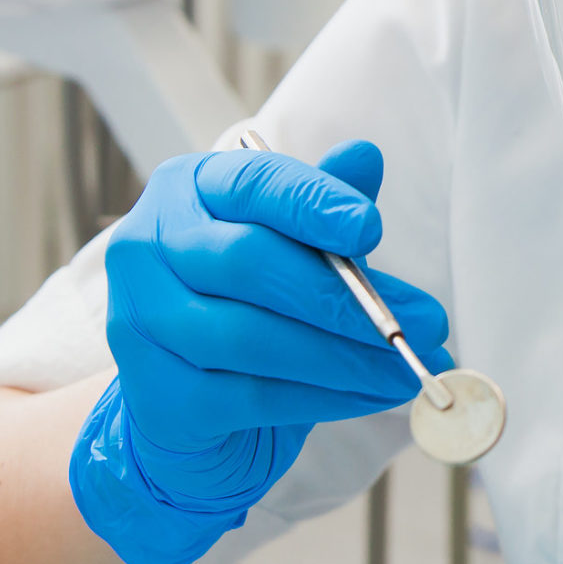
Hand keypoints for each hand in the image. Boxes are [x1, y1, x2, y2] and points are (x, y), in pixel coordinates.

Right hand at [70, 139, 449, 563]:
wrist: (185, 407)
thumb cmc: (245, 305)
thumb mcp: (289, 249)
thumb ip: (321, 208)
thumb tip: (365, 156)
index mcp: (185, 190)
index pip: (252, 182)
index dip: (312, 203)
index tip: (371, 227)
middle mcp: (146, 247)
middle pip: (248, 261)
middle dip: (343, 295)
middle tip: (421, 321)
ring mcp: (141, 324)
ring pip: (252, 336)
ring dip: (345, 356)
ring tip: (406, 368)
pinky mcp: (157, 397)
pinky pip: (253, 396)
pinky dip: (325, 397)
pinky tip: (372, 396)